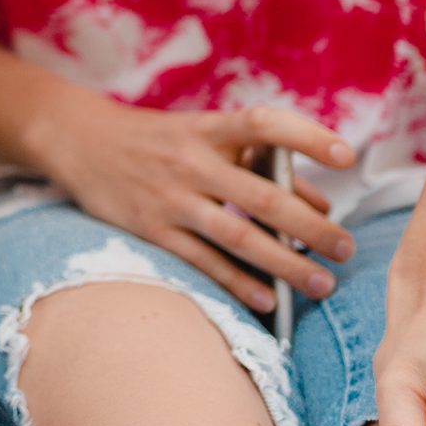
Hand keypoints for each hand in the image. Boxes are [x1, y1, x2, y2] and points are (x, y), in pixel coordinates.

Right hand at [35, 92, 356, 313]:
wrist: (79, 140)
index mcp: (208, 129)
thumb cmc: (159, 139)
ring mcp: (170, 198)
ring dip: (286, 265)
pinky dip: (238, 283)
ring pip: (239, 238)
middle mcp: (191, 161)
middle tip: (346, 249)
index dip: (307, 138)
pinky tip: (268, 299)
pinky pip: (203, 261)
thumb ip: (257, 162)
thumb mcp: (202, 133)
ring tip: (321, 284)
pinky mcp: (150, 229)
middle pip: (263, 198)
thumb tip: (317, 206)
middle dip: (312, 228)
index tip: (346, 157)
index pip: (264, 125)